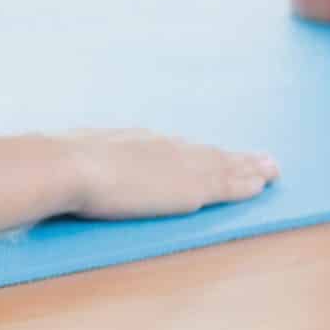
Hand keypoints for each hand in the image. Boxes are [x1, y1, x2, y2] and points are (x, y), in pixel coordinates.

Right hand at [61, 129, 278, 219]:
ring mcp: (178, 166)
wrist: (67, 166)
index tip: (210, 153)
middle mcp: (162, 147)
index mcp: (134, 140)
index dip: (196, 152)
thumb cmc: (57, 162)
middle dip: (233, 157)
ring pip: (224, 166)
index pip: (174, 147)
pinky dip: (246, 185)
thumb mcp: (73, 153)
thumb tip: (60, 155)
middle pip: (206, 152)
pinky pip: (227, 186)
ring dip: (249, 168)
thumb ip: (80, 157)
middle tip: (261, 159)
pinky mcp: (190, 189)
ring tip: (271, 169)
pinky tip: (262, 186)